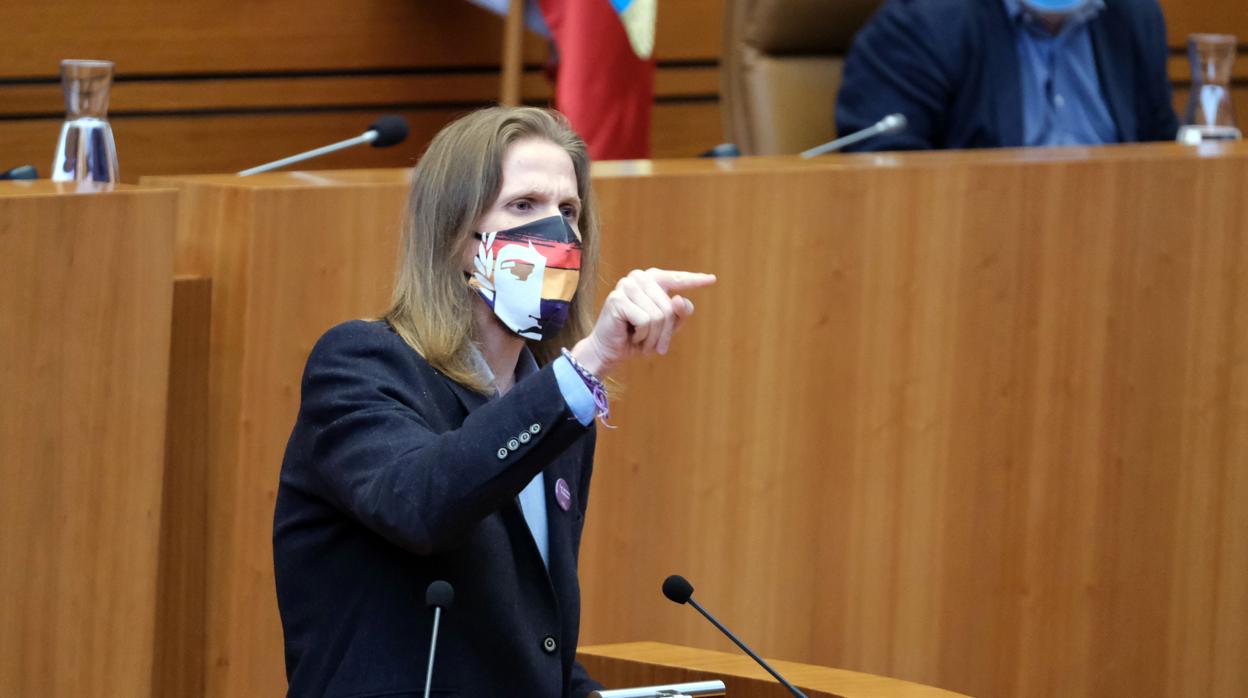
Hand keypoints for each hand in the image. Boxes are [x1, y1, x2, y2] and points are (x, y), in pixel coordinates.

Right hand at [570, 268, 715, 378]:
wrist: (609, 351)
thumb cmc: (637, 337)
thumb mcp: (666, 327)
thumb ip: (679, 313)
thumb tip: (679, 300)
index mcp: (650, 279)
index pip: (676, 279)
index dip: (694, 281)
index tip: (712, 280)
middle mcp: (638, 277)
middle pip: (669, 307)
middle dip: (665, 332)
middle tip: (655, 346)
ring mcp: (626, 286)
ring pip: (659, 315)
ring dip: (653, 336)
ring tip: (641, 341)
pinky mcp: (617, 299)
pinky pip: (645, 321)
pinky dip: (642, 336)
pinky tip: (630, 336)